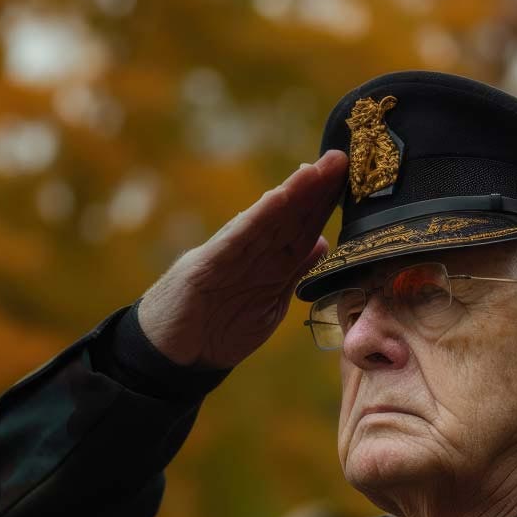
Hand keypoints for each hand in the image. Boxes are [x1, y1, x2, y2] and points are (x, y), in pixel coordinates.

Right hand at [136, 150, 348, 368]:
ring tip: (314, 170)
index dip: (322, 204)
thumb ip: (291, 273)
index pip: (301, 229)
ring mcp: (227, 257)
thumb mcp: (267, 304)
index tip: (346, 179)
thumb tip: (321, 243)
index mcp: (265, 265)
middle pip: (288, 218)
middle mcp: (249, 254)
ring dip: (291, 194)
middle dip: (314, 189)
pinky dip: (257, 219)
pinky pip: (237, 240)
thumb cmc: (215, 330)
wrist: (170, 357)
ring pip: (266, 222)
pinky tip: (277, 198)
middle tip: (339, 159)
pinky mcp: (206, 267)